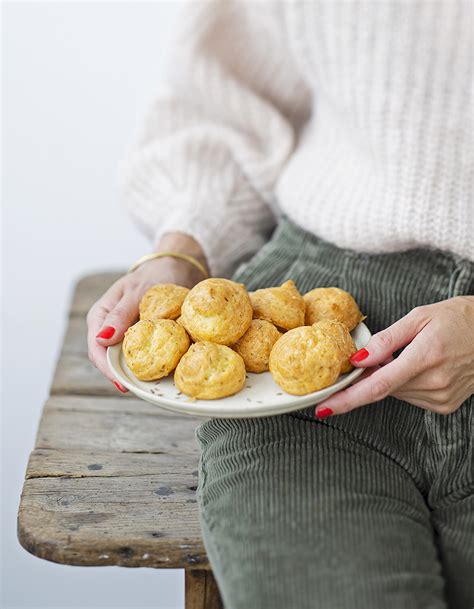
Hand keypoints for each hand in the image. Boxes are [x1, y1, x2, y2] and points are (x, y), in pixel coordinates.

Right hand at [87, 233, 207, 390]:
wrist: (174, 267)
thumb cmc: (154, 274)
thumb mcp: (138, 291)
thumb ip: (120, 314)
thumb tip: (101, 340)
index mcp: (101, 315)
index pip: (96, 349)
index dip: (107, 369)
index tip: (123, 383)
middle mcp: (109, 327)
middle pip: (107, 359)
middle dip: (121, 376)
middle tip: (140, 391)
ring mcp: (124, 333)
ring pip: (123, 360)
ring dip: (134, 372)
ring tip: (149, 388)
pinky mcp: (140, 337)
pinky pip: (140, 355)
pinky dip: (147, 364)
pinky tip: (160, 373)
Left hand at [315, 296, 473, 417]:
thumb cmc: (456, 319)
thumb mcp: (418, 318)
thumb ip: (385, 340)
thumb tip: (357, 360)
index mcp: (425, 357)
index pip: (377, 385)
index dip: (348, 399)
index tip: (324, 407)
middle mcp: (434, 383)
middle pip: (383, 387)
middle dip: (370, 375)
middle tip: (375, 356)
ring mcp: (442, 397)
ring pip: (396, 393)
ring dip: (391, 377)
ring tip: (411, 354)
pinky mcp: (445, 405)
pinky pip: (411, 397)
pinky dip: (406, 384)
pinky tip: (420, 366)